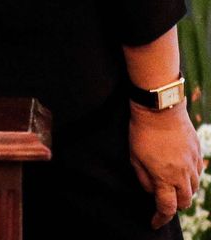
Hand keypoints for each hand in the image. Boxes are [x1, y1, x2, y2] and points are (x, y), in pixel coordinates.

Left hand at [129, 101, 203, 228]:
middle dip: (174, 206)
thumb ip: (144, 179)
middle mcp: (183, 174)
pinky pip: (198, 172)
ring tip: (172, 188)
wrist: (161, 109)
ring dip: (184, 192)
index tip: (154, 222)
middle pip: (184, 201)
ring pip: (194, 188)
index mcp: (165, 178)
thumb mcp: (134, 157)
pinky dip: (191, 178)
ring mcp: (193, 164)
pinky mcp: (198, 153)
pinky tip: (182, 173)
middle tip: (163, 203)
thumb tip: (153, 191)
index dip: (160, 218)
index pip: (167, 207)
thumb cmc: (142, 133)